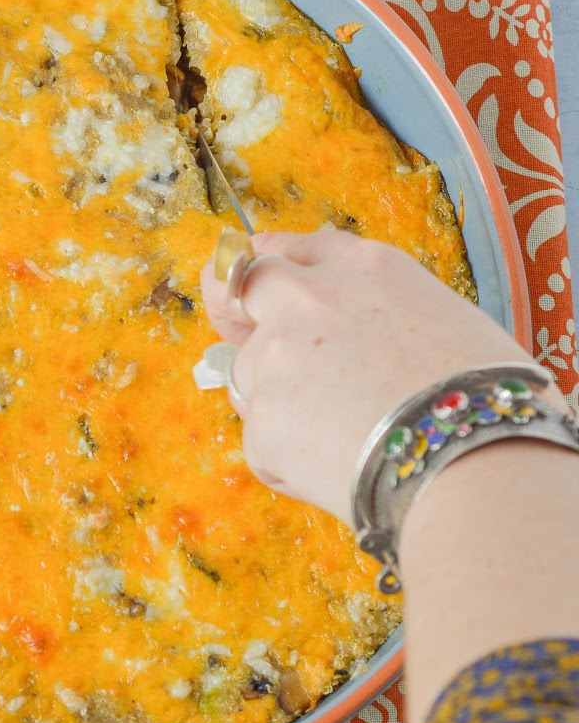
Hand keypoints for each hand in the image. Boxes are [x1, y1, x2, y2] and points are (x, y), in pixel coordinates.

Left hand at [197, 230, 538, 523]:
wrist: (478, 464)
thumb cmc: (491, 400)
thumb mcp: (450, 322)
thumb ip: (381, 315)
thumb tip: (358, 338)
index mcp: (363, 268)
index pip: (288, 250)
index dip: (270, 270)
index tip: (258, 284)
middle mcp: (306, 300)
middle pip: (236, 289)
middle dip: (231, 309)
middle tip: (235, 331)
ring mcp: (273, 359)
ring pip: (251, 379)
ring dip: (280, 406)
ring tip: (347, 439)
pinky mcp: (260, 421)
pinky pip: (266, 445)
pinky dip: (292, 463)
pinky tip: (345, 472)